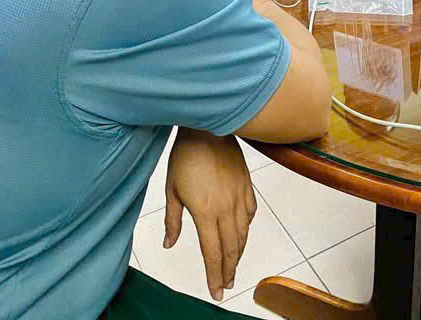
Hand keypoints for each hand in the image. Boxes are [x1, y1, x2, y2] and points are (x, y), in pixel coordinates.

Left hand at [164, 129, 256, 301]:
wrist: (206, 129)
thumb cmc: (185, 156)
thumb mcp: (172, 190)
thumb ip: (172, 220)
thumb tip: (169, 243)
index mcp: (205, 212)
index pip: (212, 253)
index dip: (215, 275)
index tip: (216, 292)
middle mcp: (226, 207)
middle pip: (231, 247)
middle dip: (229, 269)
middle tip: (226, 284)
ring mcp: (239, 195)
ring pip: (243, 232)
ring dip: (239, 252)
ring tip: (234, 264)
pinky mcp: (246, 183)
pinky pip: (251, 212)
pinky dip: (247, 226)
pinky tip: (243, 231)